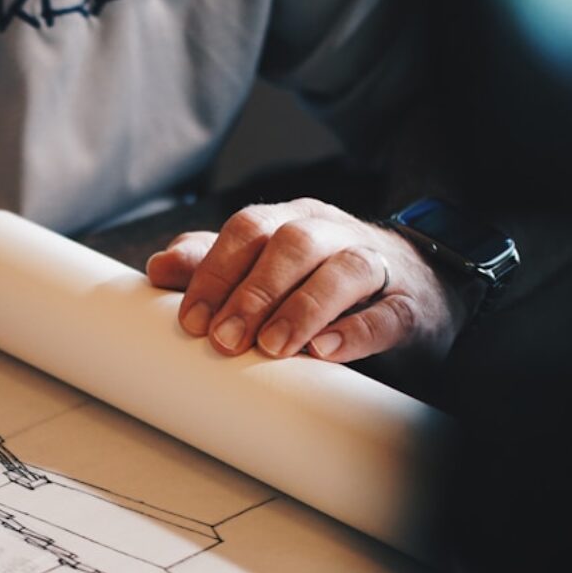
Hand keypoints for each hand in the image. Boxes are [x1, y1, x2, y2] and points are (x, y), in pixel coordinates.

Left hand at [145, 198, 466, 361]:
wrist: (414, 291)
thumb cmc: (321, 280)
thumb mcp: (265, 268)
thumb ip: (213, 265)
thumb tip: (157, 267)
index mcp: (292, 221)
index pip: (248, 229)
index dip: (215, 271)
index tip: (191, 320)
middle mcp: (333, 233)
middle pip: (292, 244)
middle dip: (253, 292)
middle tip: (224, 339)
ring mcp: (377, 265)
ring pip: (343, 269)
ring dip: (301, 308)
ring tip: (272, 347)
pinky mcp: (408, 305)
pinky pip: (387, 312)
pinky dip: (356, 331)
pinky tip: (326, 351)